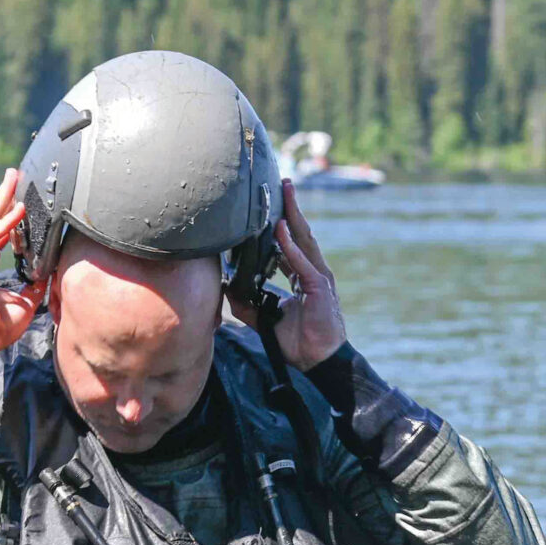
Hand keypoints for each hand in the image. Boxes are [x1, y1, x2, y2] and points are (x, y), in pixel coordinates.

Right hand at [0, 169, 44, 358]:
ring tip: (13, 178)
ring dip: (2, 198)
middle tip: (14, 176)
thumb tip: (50, 273)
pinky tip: (18, 208)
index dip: (9, 218)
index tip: (21, 203)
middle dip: (3, 197)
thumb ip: (34, 284)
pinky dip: (5, 222)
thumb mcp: (24, 302)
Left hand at [228, 180, 346, 368]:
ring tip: (285, 192)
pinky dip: (291, 245)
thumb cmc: (299, 342)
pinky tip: (281, 228)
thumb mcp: (266, 320)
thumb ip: (247, 304)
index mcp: (303, 277)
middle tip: (282, 183)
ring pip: (304, 239)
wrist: (318, 361)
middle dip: (291, 208)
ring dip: (294, 215)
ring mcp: (318, 278)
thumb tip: (225, 291)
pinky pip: (302, 262)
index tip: (270, 207)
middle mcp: (313, 272)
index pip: (291, 244)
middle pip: (300, 234)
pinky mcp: (319, 287)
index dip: (281, 225)